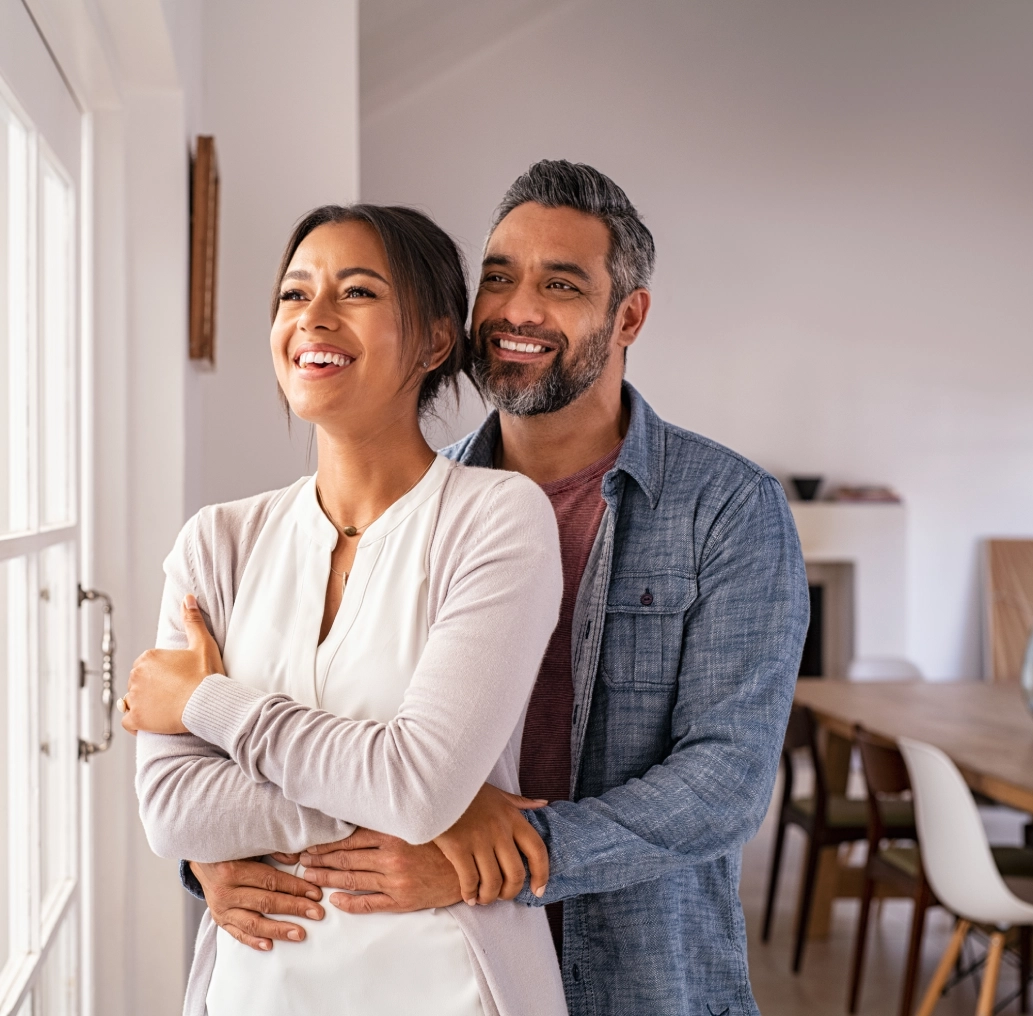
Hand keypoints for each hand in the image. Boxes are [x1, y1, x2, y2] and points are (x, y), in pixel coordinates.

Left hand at [121, 595, 224, 734]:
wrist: (208, 702)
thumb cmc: (206, 674)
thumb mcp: (202, 644)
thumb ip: (192, 620)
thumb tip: (187, 598)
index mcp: (148, 657)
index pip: (148, 666)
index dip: (163, 673)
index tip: (177, 679)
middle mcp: (135, 675)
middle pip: (139, 682)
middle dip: (152, 687)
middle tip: (175, 693)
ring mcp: (134, 698)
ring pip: (132, 701)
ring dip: (145, 704)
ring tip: (166, 707)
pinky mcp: (136, 719)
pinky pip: (128, 721)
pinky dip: (136, 722)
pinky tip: (150, 721)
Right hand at [190, 858, 324, 951]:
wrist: (203, 859)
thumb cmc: (233, 849)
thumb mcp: (250, 845)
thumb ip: (274, 850)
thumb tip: (300, 858)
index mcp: (234, 869)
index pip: (271, 881)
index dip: (295, 887)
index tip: (316, 894)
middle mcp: (226, 891)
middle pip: (265, 902)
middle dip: (294, 908)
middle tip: (317, 913)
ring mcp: (221, 909)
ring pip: (252, 923)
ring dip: (278, 929)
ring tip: (299, 934)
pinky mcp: (219, 920)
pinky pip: (237, 934)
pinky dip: (254, 940)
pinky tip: (270, 945)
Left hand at [299, 829, 462, 914]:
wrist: (472, 867)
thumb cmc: (445, 841)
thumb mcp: (419, 823)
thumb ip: (392, 820)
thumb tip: (362, 813)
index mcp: (394, 835)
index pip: (349, 839)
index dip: (326, 843)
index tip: (309, 845)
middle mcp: (391, 858)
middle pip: (346, 859)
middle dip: (320, 860)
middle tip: (300, 861)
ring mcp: (395, 881)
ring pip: (352, 879)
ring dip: (328, 878)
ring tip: (309, 876)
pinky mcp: (402, 900)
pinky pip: (369, 903)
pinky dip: (350, 902)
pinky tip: (335, 900)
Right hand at [434, 784, 548, 905]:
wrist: (437, 785)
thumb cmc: (467, 790)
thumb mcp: (498, 793)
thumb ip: (520, 802)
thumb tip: (543, 804)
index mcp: (512, 817)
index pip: (537, 850)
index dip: (542, 874)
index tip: (538, 890)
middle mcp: (499, 830)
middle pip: (516, 873)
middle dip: (510, 892)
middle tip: (502, 896)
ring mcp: (479, 839)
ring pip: (493, 882)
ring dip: (489, 896)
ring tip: (483, 898)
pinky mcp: (458, 847)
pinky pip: (470, 880)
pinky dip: (470, 893)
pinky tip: (468, 896)